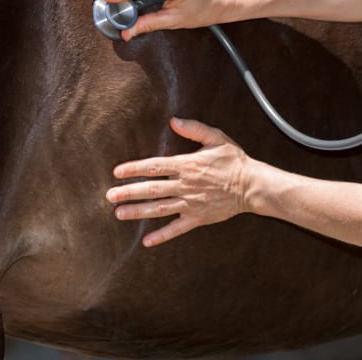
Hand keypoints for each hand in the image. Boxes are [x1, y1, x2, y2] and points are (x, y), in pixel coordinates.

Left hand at [106, 118, 251, 246]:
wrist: (251, 186)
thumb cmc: (234, 160)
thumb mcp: (216, 138)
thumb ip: (194, 129)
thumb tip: (174, 121)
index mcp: (187, 165)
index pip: (155, 166)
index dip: (134, 169)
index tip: (117, 172)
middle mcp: (185, 185)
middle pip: (151, 189)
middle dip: (128, 192)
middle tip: (109, 196)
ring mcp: (190, 203)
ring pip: (159, 209)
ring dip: (138, 211)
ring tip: (119, 214)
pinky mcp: (198, 217)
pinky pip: (177, 228)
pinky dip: (162, 235)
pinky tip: (147, 241)